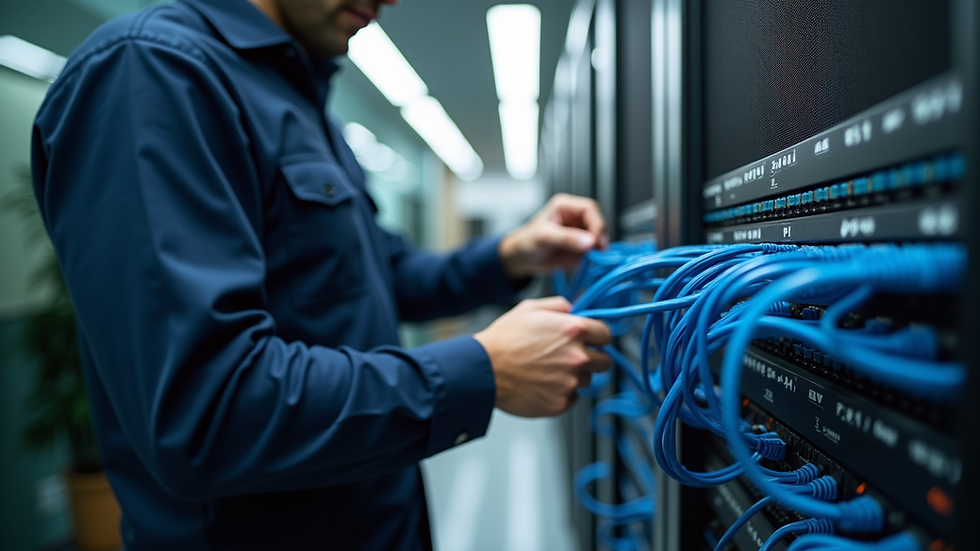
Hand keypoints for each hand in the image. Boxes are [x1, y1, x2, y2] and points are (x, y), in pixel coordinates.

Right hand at [474, 296, 611, 416]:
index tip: (591, 340)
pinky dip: (562, 393)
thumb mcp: (530, 308)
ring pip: (586, 380)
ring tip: (548, 371)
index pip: (606, 335)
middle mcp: (577, 357)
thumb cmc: (503, 340)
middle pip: (604, 361)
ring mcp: (569, 382)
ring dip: (573, 376)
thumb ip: (559, 305)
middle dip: (590, 358)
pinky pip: (573, 398)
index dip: (597, 336)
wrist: (483, 370)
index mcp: (573, 330)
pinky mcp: (560, 403)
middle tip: (569, 357)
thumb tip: (574, 309)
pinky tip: (543, 384)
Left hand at [499, 193, 607, 278]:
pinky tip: (589, 261)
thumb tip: (589, 241)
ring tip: (592, 257)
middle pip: (598, 222)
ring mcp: (579, 232)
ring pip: (599, 237)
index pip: (589, 209)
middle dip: (600, 236)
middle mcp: (575, 217)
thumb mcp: (545, 238)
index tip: (595, 240)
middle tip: (598, 251)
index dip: (596, 224)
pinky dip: (595, 256)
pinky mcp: (581, 246)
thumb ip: (567, 238)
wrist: (522, 259)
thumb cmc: (527, 242)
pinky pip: (594, 250)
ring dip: (599, 248)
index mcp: (565, 206)